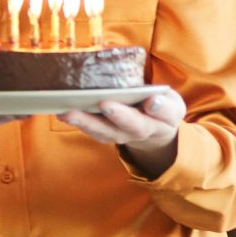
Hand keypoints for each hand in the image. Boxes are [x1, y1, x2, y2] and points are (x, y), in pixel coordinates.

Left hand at [59, 91, 182, 179]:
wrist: (154, 130)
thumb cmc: (163, 109)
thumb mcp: (173, 104)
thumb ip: (165, 104)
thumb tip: (152, 102)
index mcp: (159, 122)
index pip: (159, 116)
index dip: (156, 109)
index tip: (150, 101)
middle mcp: (138, 132)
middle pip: (124, 128)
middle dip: (113, 116)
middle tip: (102, 103)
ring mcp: (120, 135)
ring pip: (103, 132)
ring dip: (85, 123)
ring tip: (67, 112)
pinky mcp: (105, 133)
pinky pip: (92, 130)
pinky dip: (77, 123)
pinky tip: (62, 112)